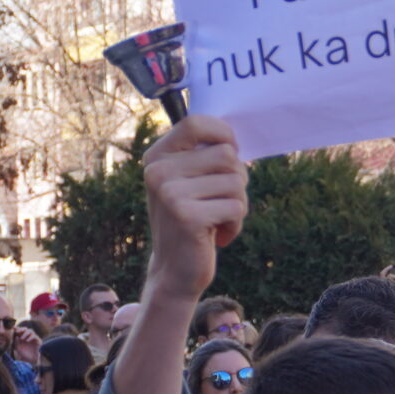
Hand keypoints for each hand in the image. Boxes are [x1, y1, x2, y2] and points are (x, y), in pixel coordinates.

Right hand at [140, 116, 247, 300]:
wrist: (174, 271)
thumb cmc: (191, 220)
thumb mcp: (189, 182)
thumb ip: (204, 156)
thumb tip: (235, 137)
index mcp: (157, 157)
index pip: (196, 122)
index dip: (223, 134)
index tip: (230, 153)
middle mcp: (158, 171)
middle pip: (227, 154)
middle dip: (237, 179)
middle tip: (221, 202)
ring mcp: (169, 193)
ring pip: (236, 181)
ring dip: (237, 204)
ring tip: (217, 220)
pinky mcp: (187, 216)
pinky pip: (236, 206)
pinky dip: (235, 224)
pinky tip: (217, 237)